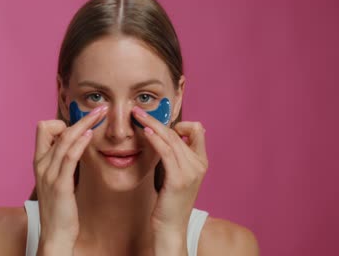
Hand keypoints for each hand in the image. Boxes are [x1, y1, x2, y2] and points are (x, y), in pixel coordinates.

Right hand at [33, 105, 107, 245]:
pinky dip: (80, 142)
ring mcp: (49, 174)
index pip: (43, 128)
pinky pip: (70, 157)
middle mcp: (41, 164)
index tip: (82, 125)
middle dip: (79, 117)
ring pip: (64, 138)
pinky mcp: (60, 184)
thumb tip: (76, 146)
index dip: (62, 122)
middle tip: (99, 109)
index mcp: (39, 161)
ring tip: (101, 115)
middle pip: (53, 128)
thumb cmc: (60, 207)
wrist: (55, 234)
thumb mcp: (57, 179)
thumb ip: (62, 162)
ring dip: (85, 123)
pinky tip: (92, 135)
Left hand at [132, 106, 208, 236]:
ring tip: (137, 116)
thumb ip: (177, 158)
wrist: (171, 227)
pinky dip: (155, 139)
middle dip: (157, 119)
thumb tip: (164, 138)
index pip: (198, 130)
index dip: (180, 123)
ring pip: (171, 139)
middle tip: (138, 110)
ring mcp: (190, 172)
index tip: (161, 125)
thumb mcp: (178, 176)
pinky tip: (145, 132)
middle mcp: (199, 164)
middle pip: (179, 132)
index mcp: (201, 162)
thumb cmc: (170, 202)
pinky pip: (166, 152)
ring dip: (152, 124)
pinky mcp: (178, 179)